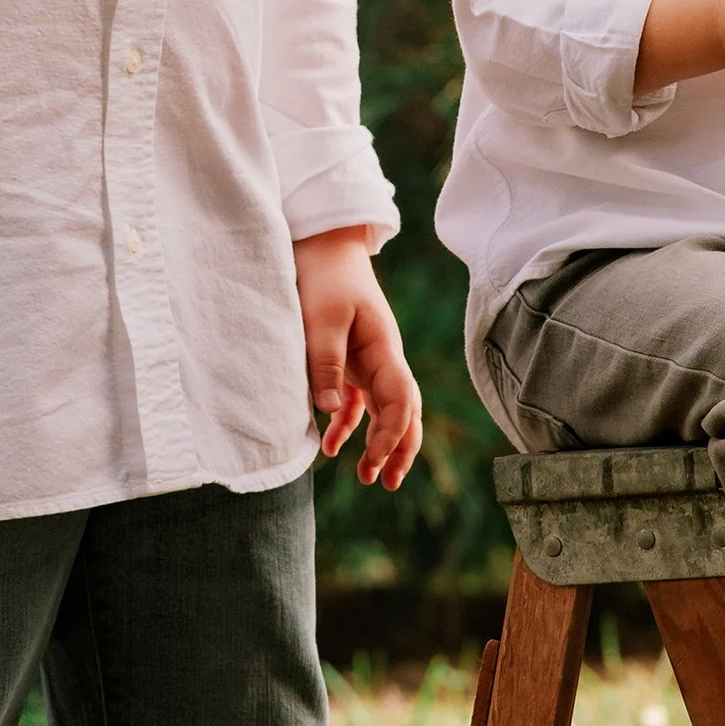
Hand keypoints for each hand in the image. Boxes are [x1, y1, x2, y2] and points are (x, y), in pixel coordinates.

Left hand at [292, 227, 421, 490]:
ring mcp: (368, 359)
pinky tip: (329, 445)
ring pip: (383, 409)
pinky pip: (357, 399)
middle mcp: (383, 358)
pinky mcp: (349, 358)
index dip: (392, 435)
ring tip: (366, 477)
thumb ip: (326, 363)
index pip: (401, 401)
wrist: (320, 242)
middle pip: (404, 411)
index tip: (374, 461)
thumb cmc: (323, 275)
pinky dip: (348, 424)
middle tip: (387, 483)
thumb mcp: (321, 318)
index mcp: (384, 349)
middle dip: (400, 448)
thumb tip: (331, 411)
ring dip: (377, 443)